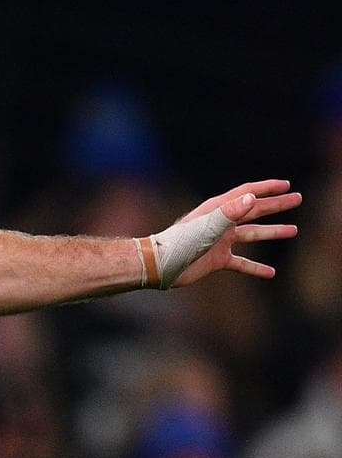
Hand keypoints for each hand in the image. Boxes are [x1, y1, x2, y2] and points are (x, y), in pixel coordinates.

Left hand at [169, 179, 300, 287]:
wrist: (160, 266)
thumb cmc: (180, 242)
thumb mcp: (208, 225)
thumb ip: (230, 211)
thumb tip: (253, 197)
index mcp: (217, 210)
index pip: (246, 193)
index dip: (266, 188)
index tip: (286, 185)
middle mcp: (220, 223)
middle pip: (254, 211)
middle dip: (276, 205)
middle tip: (297, 199)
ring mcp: (219, 242)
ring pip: (252, 234)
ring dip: (272, 232)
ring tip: (293, 230)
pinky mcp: (217, 260)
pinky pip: (241, 264)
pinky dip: (255, 268)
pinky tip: (270, 273)